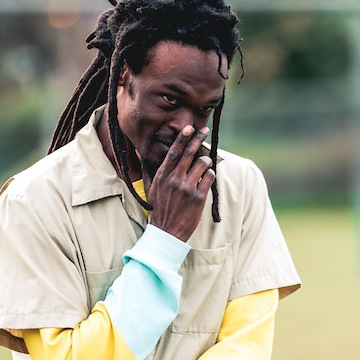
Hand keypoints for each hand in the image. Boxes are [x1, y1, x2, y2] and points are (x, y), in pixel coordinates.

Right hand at [146, 125, 213, 240]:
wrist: (166, 231)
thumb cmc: (160, 210)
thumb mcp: (152, 190)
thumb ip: (155, 173)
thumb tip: (149, 158)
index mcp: (162, 176)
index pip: (173, 152)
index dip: (182, 138)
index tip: (189, 128)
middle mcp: (174, 179)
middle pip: (189, 153)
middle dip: (198, 138)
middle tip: (205, 129)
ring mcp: (187, 187)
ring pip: (202, 163)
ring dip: (206, 161)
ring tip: (205, 164)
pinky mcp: (198, 197)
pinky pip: (209, 178)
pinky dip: (210, 175)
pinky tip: (207, 177)